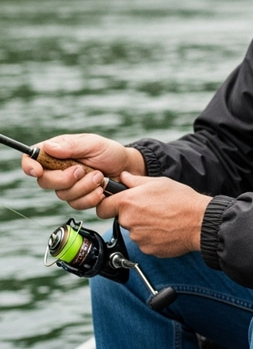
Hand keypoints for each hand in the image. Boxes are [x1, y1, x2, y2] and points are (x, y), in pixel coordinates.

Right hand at [21, 133, 144, 209]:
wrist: (128, 168)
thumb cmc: (110, 152)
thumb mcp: (94, 144)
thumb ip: (72, 146)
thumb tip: (48, 147)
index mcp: (57, 152)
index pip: (32, 159)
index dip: (29, 166)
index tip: (37, 171)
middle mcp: (59, 170)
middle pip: (44, 181)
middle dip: (65, 179)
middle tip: (82, 170)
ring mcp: (68, 186)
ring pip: (63, 195)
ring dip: (84, 187)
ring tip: (100, 176)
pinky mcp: (79, 198)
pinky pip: (77, 204)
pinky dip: (91, 197)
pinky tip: (101, 189)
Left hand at [97, 172, 210, 256]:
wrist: (199, 222)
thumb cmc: (182, 200)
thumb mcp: (159, 182)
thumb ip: (136, 181)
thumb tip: (124, 177)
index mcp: (128, 202)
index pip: (102, 207)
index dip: (108, 204)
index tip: (115, 204)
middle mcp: (129, 221)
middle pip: (120, 219)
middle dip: (131, 214)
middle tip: (150, 208)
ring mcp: (138, 237)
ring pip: (134, 230)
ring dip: (143, 226)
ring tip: (162, 218)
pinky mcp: (147, 249)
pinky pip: (144, 242)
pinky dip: (152, 237)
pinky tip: (165, 229)